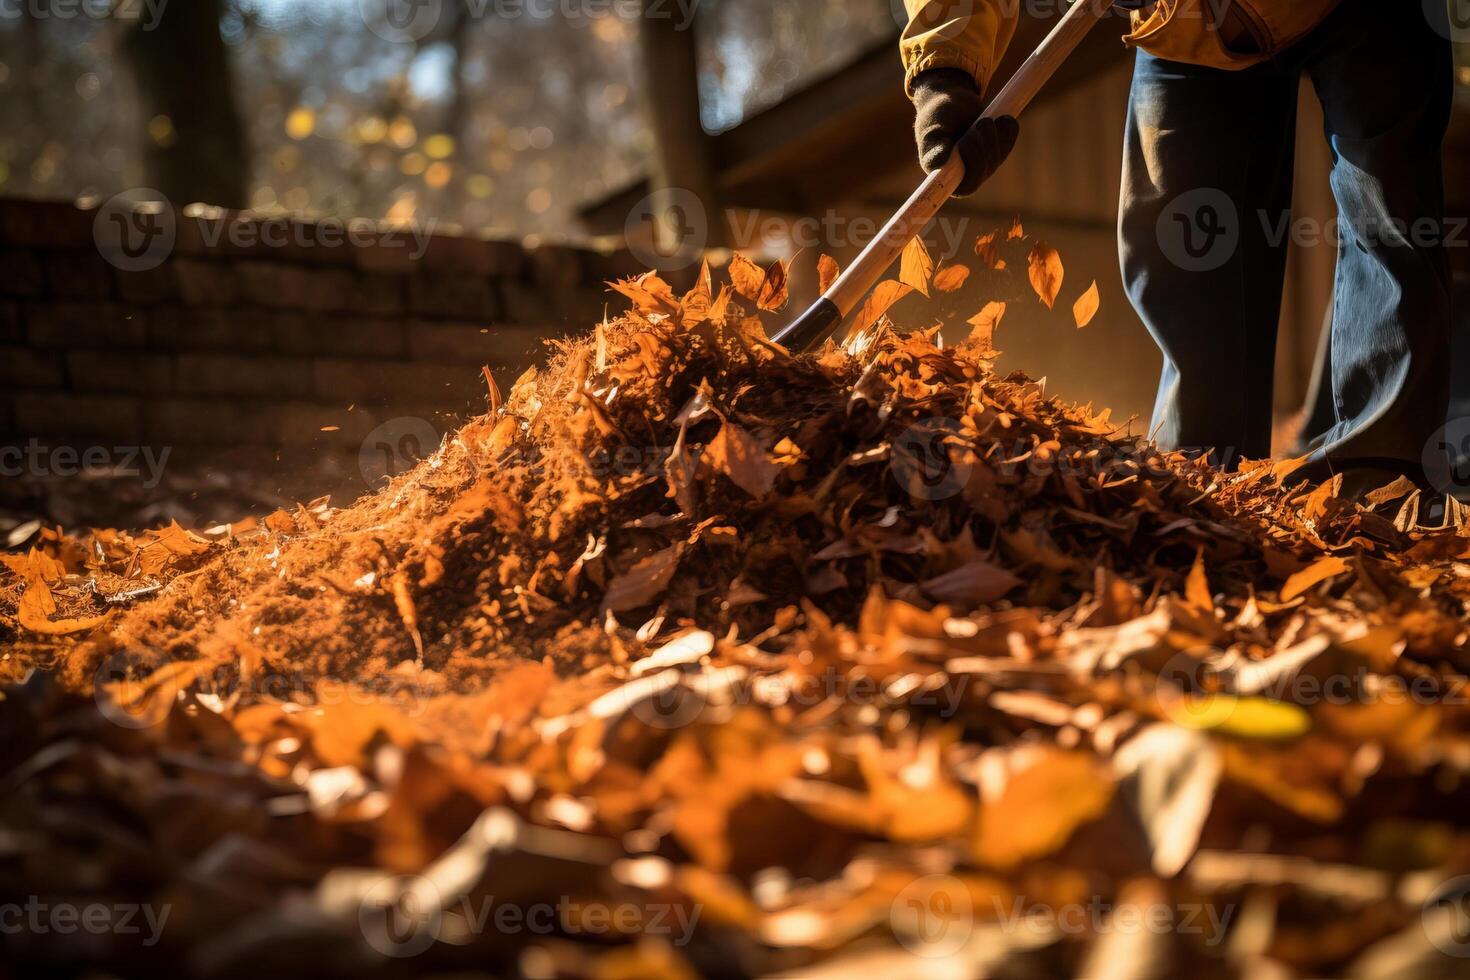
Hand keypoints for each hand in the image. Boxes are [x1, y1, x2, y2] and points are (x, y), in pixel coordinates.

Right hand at [912, 68, 1019, 197]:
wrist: (951, 100)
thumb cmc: (937, 117)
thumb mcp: (933, 130)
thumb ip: (935, 147)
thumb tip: (937, 163)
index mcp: (947, 177)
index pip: (968, 187)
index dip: (974, 167)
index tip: (966, 144)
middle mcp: (966, 175)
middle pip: (986, 169)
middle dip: (984, 144)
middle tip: (979, 123)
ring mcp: (984, 165)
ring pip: (998, 156)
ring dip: (993, 133)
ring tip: (984, 119)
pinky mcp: (997, 150)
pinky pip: (1009, 142)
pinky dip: (1008, 128)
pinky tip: (1002, 118)